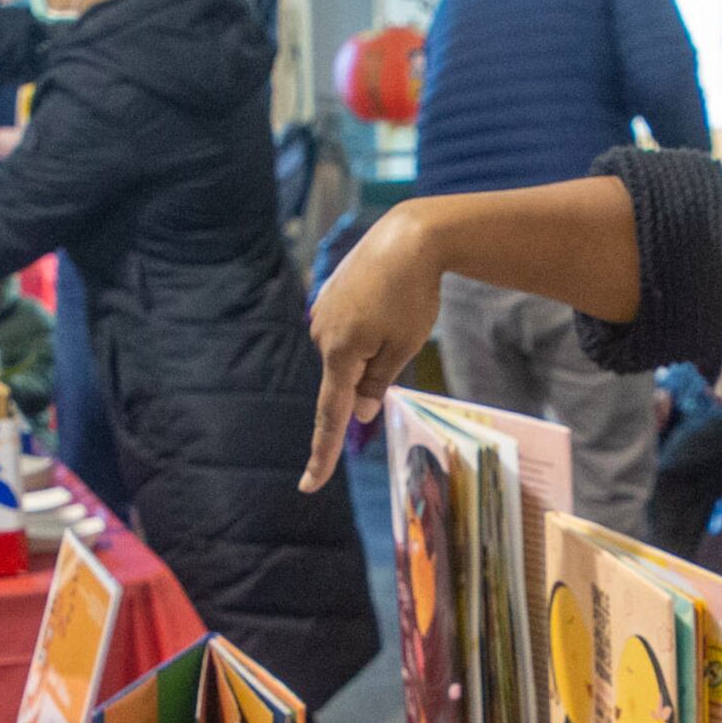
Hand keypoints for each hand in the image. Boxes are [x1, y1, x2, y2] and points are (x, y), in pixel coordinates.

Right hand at [304, 206, 440, 491]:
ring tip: (396, 309)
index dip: (323, 453)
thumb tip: (359, 413)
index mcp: (341, 353)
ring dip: (369, 344)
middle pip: (344, 376)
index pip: (331, 415)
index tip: (309, 484)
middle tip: (403, 333)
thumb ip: (377, 384)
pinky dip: (363, 325)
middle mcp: (321, 334)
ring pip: (346, 350)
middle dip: (370, 371)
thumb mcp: (404, 348)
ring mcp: (321, 312)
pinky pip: (344, 326)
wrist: (407, 237)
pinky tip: (382, 300)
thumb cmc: (413, 296)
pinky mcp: (325, 294)